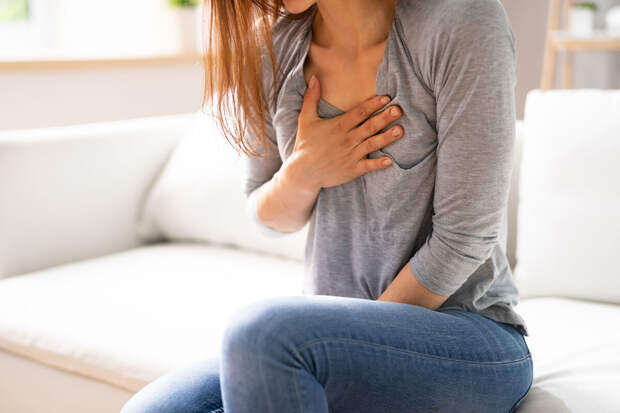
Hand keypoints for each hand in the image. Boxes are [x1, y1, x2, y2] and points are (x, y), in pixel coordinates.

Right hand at [288, 74, 403, 191]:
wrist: (303, 173)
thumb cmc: (305, 145)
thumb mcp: (305, 119)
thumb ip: (311, 98)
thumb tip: (313, 78)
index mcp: (338, 126)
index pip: (359, 112)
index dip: (373, 104)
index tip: (386, 98)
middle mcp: (347, 140)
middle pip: (369, 126)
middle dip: (385, 118)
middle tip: (399, 110)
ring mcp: (350, 155)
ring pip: (372, 144)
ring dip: (387, 137)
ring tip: (400, 130)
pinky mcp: (352, 170)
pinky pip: (368, 166)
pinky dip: (379, 164)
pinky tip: (390, 160)